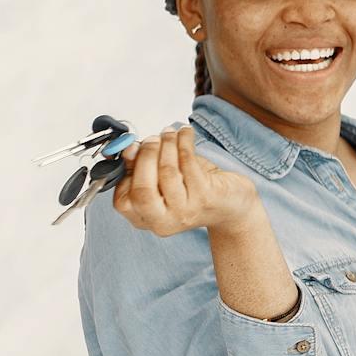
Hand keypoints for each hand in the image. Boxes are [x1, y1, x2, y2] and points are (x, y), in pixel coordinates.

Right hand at [113, 124, 259, 236]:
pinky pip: (188, 162)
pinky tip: (186, 133)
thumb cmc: (194, 190)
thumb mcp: (162, 181)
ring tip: (170, 133)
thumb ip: (141, 167)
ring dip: (167, 145)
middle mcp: (163, 222)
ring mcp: (185, 212)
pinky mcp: (205, 197)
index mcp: (146, 219)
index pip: (123, 202)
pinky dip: (184, 142)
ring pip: (167, 172)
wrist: (232, 205)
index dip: (126, 172)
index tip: (132, 148)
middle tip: (153, 138)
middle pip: (142, 189)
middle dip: (146, 156)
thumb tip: (129, 147)